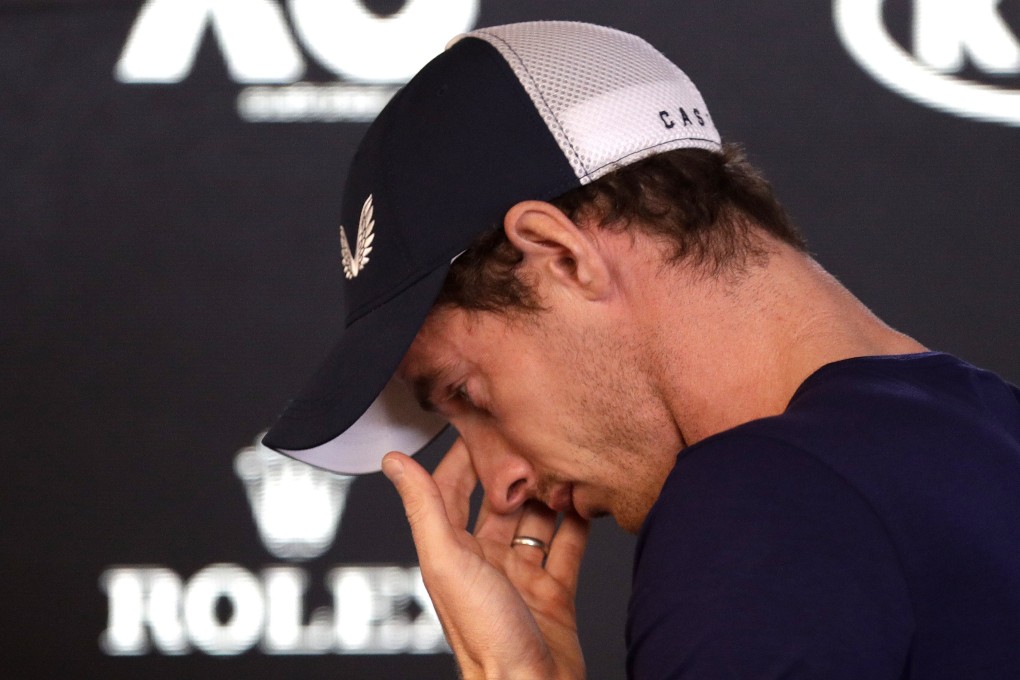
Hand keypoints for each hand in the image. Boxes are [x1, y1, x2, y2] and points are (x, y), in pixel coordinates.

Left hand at [382, 438, 589, 678]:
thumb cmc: (485, 637)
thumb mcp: (448, 561)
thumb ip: (425, 508)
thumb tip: (394, 462)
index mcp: (453, 552)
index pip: (453, 488)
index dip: (465, 455)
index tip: (480, 422)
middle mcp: (485, 561)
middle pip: (500, 502)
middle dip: (515, 470)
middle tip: (533, 436)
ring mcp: (521, 576)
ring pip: (536, 520)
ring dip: (549, 493)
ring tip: (564, 462)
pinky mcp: (554, 592)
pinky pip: (567, 547)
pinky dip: (578, 524)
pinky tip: (587, 499)